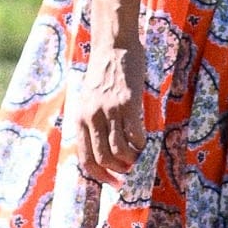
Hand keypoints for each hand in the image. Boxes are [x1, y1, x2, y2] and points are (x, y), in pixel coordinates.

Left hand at [71, 33, 148, 185]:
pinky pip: (135, 134)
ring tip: (140, 160)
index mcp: (80, 117)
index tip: (113, 182)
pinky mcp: (127, 102)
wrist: (114, 44)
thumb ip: (93, 120)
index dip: (100, 176)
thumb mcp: (89, 98)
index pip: (85, 159)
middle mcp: (91, 116)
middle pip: (103, 158)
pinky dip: (142, 145)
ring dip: (132, 161)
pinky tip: (146, 142)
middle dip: (118, 172)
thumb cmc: (104, 71)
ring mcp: (109, 110)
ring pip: (119, 150)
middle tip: (131, 173)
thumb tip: (106, 148)